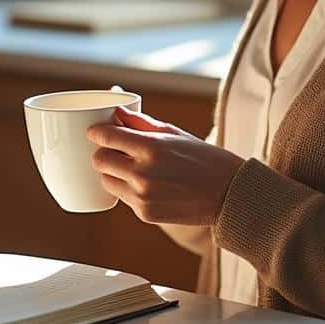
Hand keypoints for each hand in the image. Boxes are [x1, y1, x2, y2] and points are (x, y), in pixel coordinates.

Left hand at [87, 105, 243, 225]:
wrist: (229, 194)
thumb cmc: (203, 158)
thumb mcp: (174, 133)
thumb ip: (141, 123)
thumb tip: (115, 110)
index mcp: (151, 147)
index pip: (105, 137)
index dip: (96, 132)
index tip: (96, 131)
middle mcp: (143, 173)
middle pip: (99, 160)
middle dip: (103, 153)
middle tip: (114, 150)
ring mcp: (143, 196)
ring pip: (106, 180)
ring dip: (112, 173)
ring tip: (130, 168)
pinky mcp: (145, 213)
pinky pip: (122, 197)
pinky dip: (127, 189)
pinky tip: (146, 184)